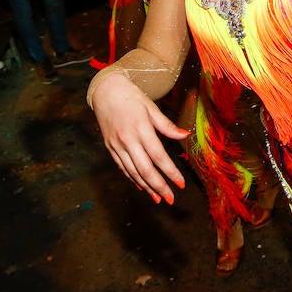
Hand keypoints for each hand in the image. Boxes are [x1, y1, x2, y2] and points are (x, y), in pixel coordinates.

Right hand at [91, 71, 189, 203]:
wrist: (106, 92)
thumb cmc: (131, 97)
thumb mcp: (151, 108)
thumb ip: (167, 125)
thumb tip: (185, 135)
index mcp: (141, 128)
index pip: (158, 156)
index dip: (170, 172)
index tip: (181, 184)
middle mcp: (127, 140)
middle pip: (145, 169)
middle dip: (159, 186)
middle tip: (171, 199)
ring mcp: (116, 145)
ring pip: (133, 172)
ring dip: (147, 187)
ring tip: (159, 198)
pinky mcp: (110, 148)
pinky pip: (122, 168)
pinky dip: (133, 179)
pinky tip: (142, 187)